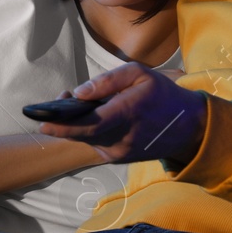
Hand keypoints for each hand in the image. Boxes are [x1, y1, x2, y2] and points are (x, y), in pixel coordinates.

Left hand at [35, 62, 206, 164]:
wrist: (189, 128)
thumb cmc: (162, 95)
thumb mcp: (140, 74)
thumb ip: (108, 80)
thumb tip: (79, 92)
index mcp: (127, 114)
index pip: (89, 125)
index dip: (62, 125)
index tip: (42, 123)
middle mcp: (122, 138)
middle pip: (81, 135)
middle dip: (60, 124)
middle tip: (46, 111)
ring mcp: (120, 152)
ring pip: (86, 140)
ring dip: (72, 126)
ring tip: (64, 108)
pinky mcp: (119, 158)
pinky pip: (95, 144)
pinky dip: (86, 132)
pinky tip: (84, 118)